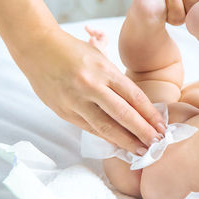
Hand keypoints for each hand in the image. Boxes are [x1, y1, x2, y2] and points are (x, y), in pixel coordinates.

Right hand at [16, 29, 165, 154]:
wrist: (37, 47)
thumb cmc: (71, 51)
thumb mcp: (99, 58)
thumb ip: (114, 82)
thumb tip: (134, 106)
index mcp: (104, 70)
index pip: (134, 97)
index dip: (150, 115)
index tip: (161, 128)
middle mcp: (91, 86)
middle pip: (123, 115)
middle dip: (142, 132)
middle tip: (156, 145)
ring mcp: (75, 101)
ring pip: (105, 127)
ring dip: (124, 141)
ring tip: (139, 151)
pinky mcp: (63, 111)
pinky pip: (88, 128)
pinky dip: (104, 137)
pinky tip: (116, 144)